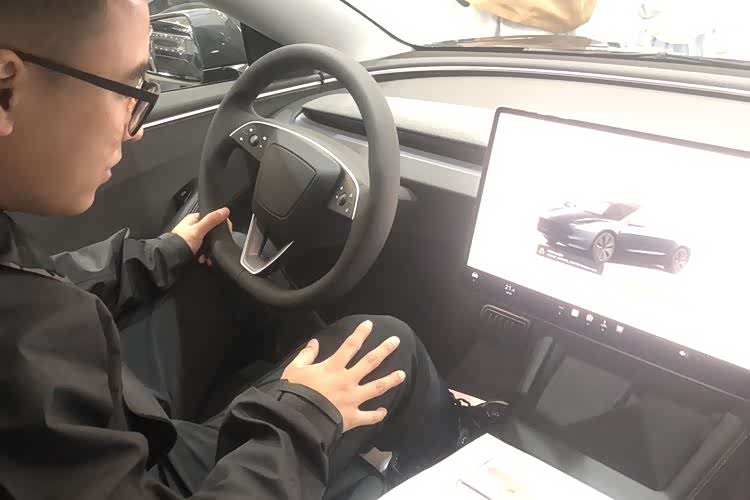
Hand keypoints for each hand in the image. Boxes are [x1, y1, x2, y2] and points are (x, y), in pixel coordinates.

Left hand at [171, 208, 229, 254]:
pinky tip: (204, 258)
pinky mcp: (193, 248)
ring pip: (209, 242)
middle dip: (214, 241)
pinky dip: (206, 255)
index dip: (220, 224)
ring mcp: (193, 238)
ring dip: (210, 249)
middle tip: (214, 245)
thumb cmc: (180, 242)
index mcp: (194, 219)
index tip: (224, 232)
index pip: (212, 217)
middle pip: (211, 231)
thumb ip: (212, 220)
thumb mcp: (199, 230)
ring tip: (207, 255)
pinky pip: (204, 250)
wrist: (171, 258)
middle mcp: (194, 227)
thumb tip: (225, 211)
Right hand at [282, 320, 405, 432]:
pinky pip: (369, 417)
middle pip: (370, 362)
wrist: (298, 420)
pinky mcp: (353, 417)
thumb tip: (314, 342)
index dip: (360, 334)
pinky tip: (384, 411)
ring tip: (402, 374)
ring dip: (390, 380)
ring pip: (377, 387)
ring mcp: (353, 399)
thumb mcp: (295, 369)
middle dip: (384, 350)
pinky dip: (377, 415)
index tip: (369, 325)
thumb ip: (306, 355)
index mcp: (333, 367)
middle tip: (396, 341)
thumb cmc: (295, 393)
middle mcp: (348, 380)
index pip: (350, 346)